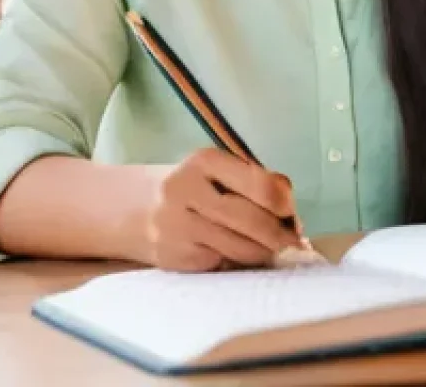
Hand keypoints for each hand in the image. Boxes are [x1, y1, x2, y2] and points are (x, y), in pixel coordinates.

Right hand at [136, 148, 302, 271]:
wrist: (132, 207)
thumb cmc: (191, 185)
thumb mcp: (218, 169)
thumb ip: (256, 180)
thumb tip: (291, 211)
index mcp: (205, 161)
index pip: (258, 184)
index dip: (284, 203)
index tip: (293, 213)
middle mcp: (187, 191)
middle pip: (250, 220)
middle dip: (278, 233)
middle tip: (293, 239)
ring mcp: (178, 227)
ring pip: (238, 247)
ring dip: (264, 251)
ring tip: (274, 248)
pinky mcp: (174, 257)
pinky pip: (221, 263)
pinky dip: (240, 261)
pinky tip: (243, 254)